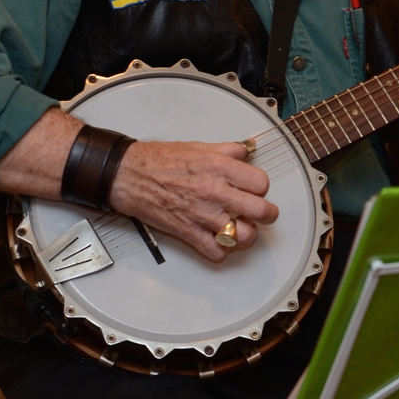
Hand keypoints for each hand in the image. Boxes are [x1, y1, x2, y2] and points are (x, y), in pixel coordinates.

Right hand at [108, 140, 277, 261]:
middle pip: (261, 211)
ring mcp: (203, 215)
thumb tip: (246, 151)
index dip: (261, 187)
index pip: (261, 183)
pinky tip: (219, 240)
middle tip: (264, 213)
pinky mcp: (189, 232)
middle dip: (267, 213)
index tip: (256, 189)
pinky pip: (216, 252)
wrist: (131, 175)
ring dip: (246, 234)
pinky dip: (221, 250)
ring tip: (241, 228)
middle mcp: (215, 192)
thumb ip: (227, 150)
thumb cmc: (160, 161)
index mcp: (219, 168)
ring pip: (243, 236)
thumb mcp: (199, 146)